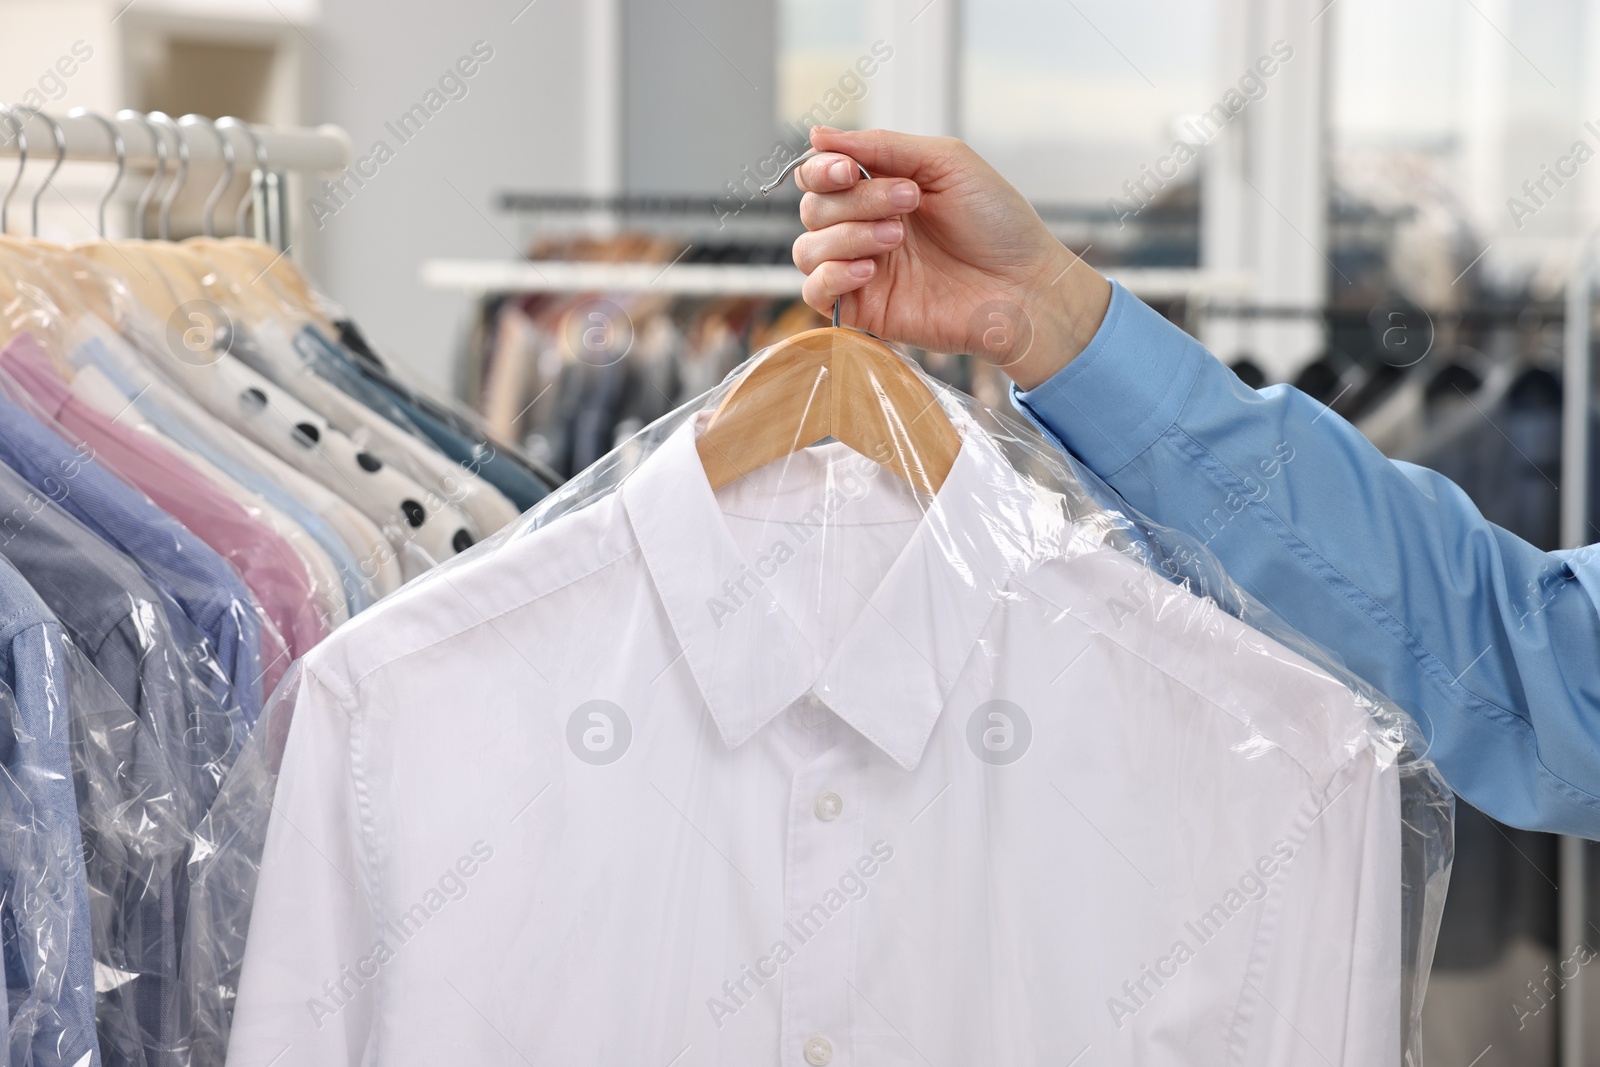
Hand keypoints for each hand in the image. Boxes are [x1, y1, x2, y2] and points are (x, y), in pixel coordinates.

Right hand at [790, 127, 1111, 389]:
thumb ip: (882, 145)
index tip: (847, 169)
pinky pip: (815, 291)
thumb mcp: (945, 162)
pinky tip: (872, 269)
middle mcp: (864, 227)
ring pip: (808, 248)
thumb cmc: (998, 223)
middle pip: (813, 207)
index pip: (820, 174)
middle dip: (855, 199)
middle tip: (908, 202)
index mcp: (881, 188)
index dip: (821, 168)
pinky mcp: (864, 309)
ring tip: (898, 237)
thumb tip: (817, 134)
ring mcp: (861, 270)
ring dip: (848, 235)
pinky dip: (833, 275)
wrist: (1025, 286)